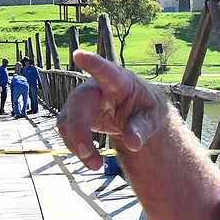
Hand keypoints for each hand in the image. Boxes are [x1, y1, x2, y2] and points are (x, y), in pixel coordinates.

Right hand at [58, 51, 164, 169]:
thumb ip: (143, 128)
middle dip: (79, 129)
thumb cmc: (145, 109)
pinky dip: (75, 147)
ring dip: (77, 144)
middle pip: (79, 102)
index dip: (92, 63)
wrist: (135, 115)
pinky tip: (90, 158)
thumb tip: (134, 143)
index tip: (79, 55)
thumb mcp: (152, 118)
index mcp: (118, 80)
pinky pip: (66, 130)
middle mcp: (95, 87)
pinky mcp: (74, 114)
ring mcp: (82, 100)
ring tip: (96, 164)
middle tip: (88, 154)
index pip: (104, 70)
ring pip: (68, 119)